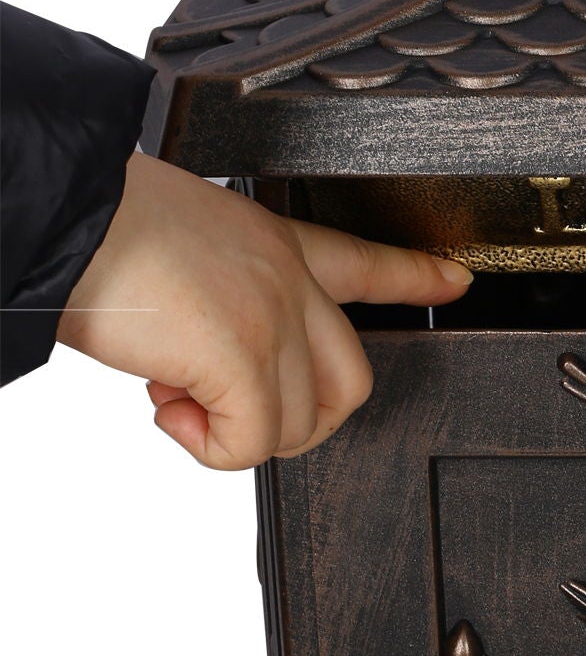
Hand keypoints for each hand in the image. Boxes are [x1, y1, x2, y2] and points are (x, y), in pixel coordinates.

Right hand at [56, 153, 471, 469]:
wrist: (61, 206)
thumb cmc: (96, 227)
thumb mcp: (181, 250)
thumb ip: (220, 298)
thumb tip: (200, 366)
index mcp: (272, 244)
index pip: (362, 262)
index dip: (415, 275)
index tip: (455, 279)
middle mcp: (287, 278)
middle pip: (348, 381)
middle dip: (298, 420)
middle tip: (232, 411)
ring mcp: (274, 318)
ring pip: (295, 424)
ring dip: (230, 431)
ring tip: (173, 393)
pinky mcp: (245, 358)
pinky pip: (251, 444)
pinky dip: (207, 448)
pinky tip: (169, 412)